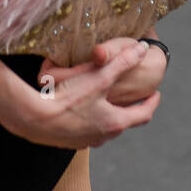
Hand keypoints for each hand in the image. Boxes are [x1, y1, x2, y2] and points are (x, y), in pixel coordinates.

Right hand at [8, 40, 160, 148]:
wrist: (35, 120)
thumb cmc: (69, 99)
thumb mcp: (98, 77)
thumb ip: (122, 62)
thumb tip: (143, 49)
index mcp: (115, 122)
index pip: (143, 114)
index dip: (151, 102)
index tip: (156, 94)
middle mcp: (103, 136)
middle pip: (123, 121)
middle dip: (129, 108)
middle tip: (133, 96)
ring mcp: (86, 141)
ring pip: (104, 128)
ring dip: (108, 115)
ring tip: (107, 102)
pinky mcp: (69, 142)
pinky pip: (85, 131)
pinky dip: (89, 120)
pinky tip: (81, 110)